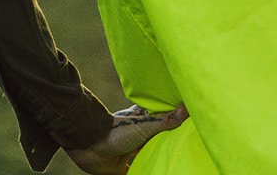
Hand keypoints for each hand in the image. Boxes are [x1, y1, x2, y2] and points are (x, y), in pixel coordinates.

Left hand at [66, 103, 188, 173]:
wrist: (90, 147)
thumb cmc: (116, 132)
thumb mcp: (144, 125)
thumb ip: (165, 120)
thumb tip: (186, 108)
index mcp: (141, 119)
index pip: (160, 117)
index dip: (171, 118)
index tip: (185, 122)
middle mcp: (136, 133)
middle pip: (155, 137)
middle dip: (165, 141)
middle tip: (182, 146)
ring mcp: (129, 150)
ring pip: (146, 154)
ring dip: (155, 157)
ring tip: (171, 161)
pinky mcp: (121, 167)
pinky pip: (135, 171)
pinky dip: (143, 172)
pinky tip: (152, 173)